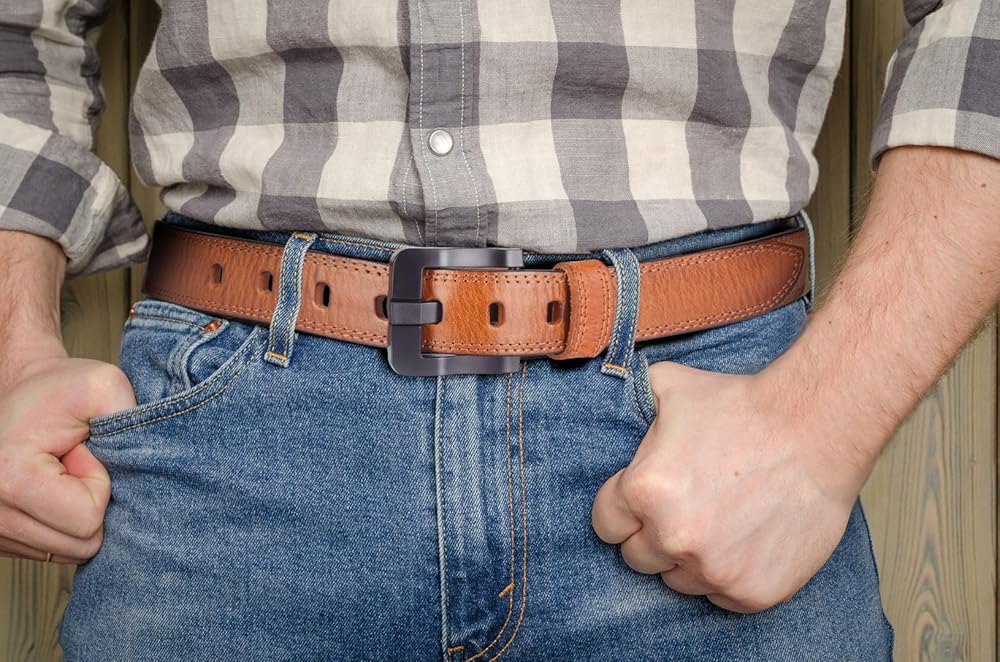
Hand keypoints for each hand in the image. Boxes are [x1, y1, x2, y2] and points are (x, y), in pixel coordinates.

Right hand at [0, 354, 135, 563]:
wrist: (15, 392)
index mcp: (12, 481)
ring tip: (62, 476)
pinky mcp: (1, 540)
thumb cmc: (57, 389)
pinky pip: (55, 550)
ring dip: (78, 514)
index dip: (98, 483)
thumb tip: (151, 462)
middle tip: (74, 465)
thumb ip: (132, 419)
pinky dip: (63, 523)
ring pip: (70, 552)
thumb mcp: (100, 386)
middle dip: (91, 503)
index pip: (87, 519)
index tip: (81, 453)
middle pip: (82, 546)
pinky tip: (53, 490)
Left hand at [591, 360, 876, 612]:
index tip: (644, 501)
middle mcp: (673, 537)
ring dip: (690, 558)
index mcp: (644, 491)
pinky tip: (745, 539)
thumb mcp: (669, 385)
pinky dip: (729, 574)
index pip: (606, 525)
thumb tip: (614, 406)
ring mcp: (714, 569)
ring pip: (678, 581)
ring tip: (720, 520)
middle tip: (686, 507)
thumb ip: (631, 404)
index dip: (622, 511)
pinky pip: (721, 596)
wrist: (816, 429)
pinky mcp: (752, 592)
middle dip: (653, 535)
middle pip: (637, 557)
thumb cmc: (743, 406)